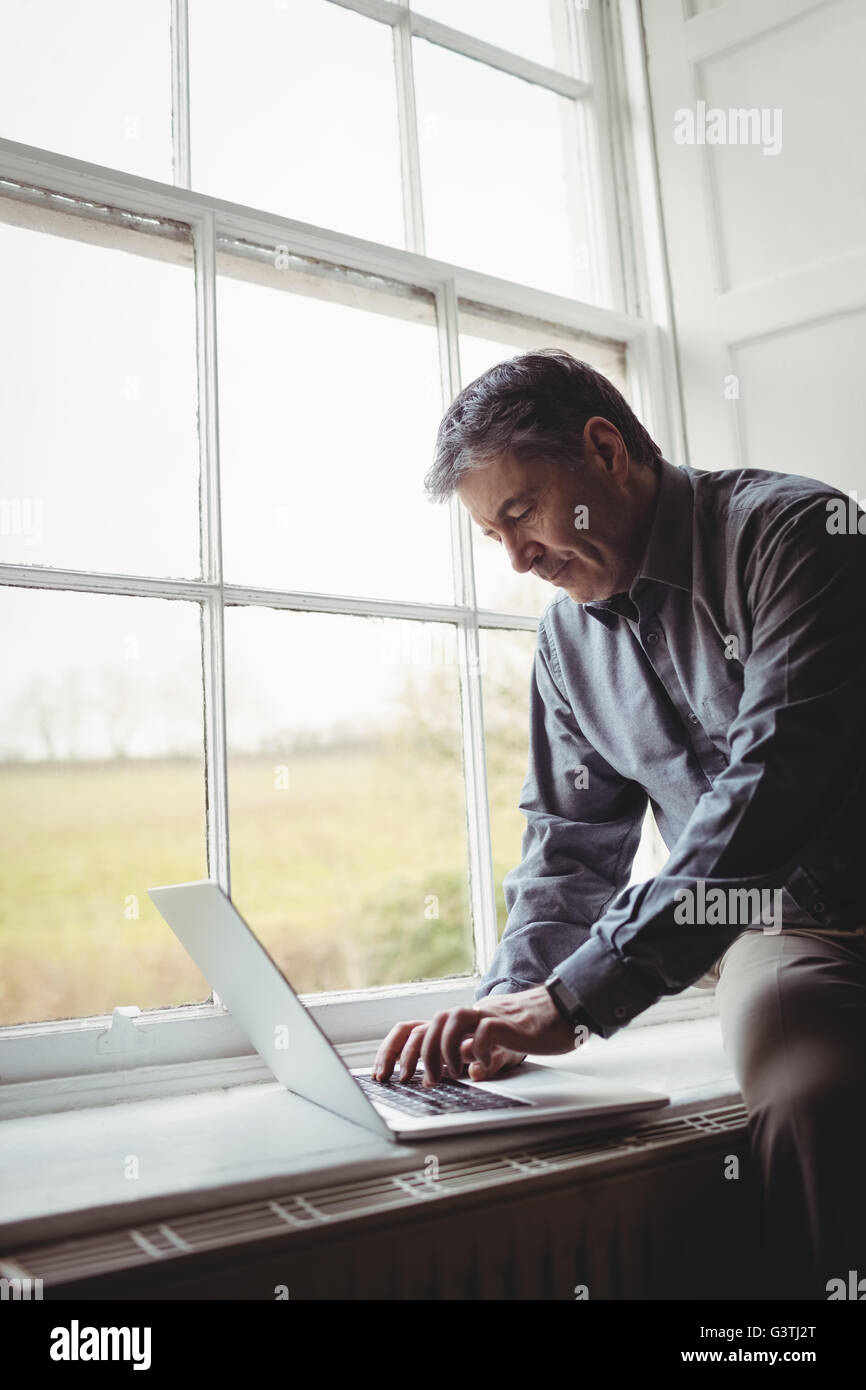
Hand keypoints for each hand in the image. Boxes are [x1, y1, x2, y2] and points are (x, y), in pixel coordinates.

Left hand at [372, 985, 579, 1086]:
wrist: (560, 1010)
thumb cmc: (526, 1030)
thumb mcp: (494, 1049)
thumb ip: (476, 1059)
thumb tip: (468, 1073)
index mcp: (458, 1023)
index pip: (413, 1028)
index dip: (393, 1050)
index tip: (383, 1075)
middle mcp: (466, 1015)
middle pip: (426, 1025)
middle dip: (414, 1055)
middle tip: (418, 1082)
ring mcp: (485, 1015)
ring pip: (448, 1021)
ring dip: (442, 1050)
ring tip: (448, 1074)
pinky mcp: (506, 1021)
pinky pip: (484, 1031)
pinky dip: (479, 1050)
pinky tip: (483, 1064)